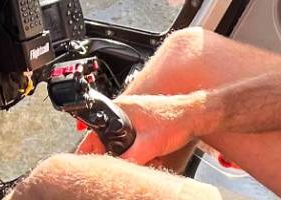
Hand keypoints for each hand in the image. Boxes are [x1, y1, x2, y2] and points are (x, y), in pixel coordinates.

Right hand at [75, 93, 200, 165]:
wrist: (195, 116)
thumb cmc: (175, 120)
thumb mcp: (149, 144)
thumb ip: (131, 158)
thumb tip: (118, 170)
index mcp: (119, 108)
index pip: (94, 133)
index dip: (88, 149)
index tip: (85, 162)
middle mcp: (124, 109)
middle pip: (106, 138)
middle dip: (110, 153)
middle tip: (114, 165)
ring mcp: (133, 115)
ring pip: (119, 139)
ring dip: (125, 152)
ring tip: (140, 159)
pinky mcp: (143, 122)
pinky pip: (132, 139)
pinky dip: (136, 149)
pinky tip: (147, 155)